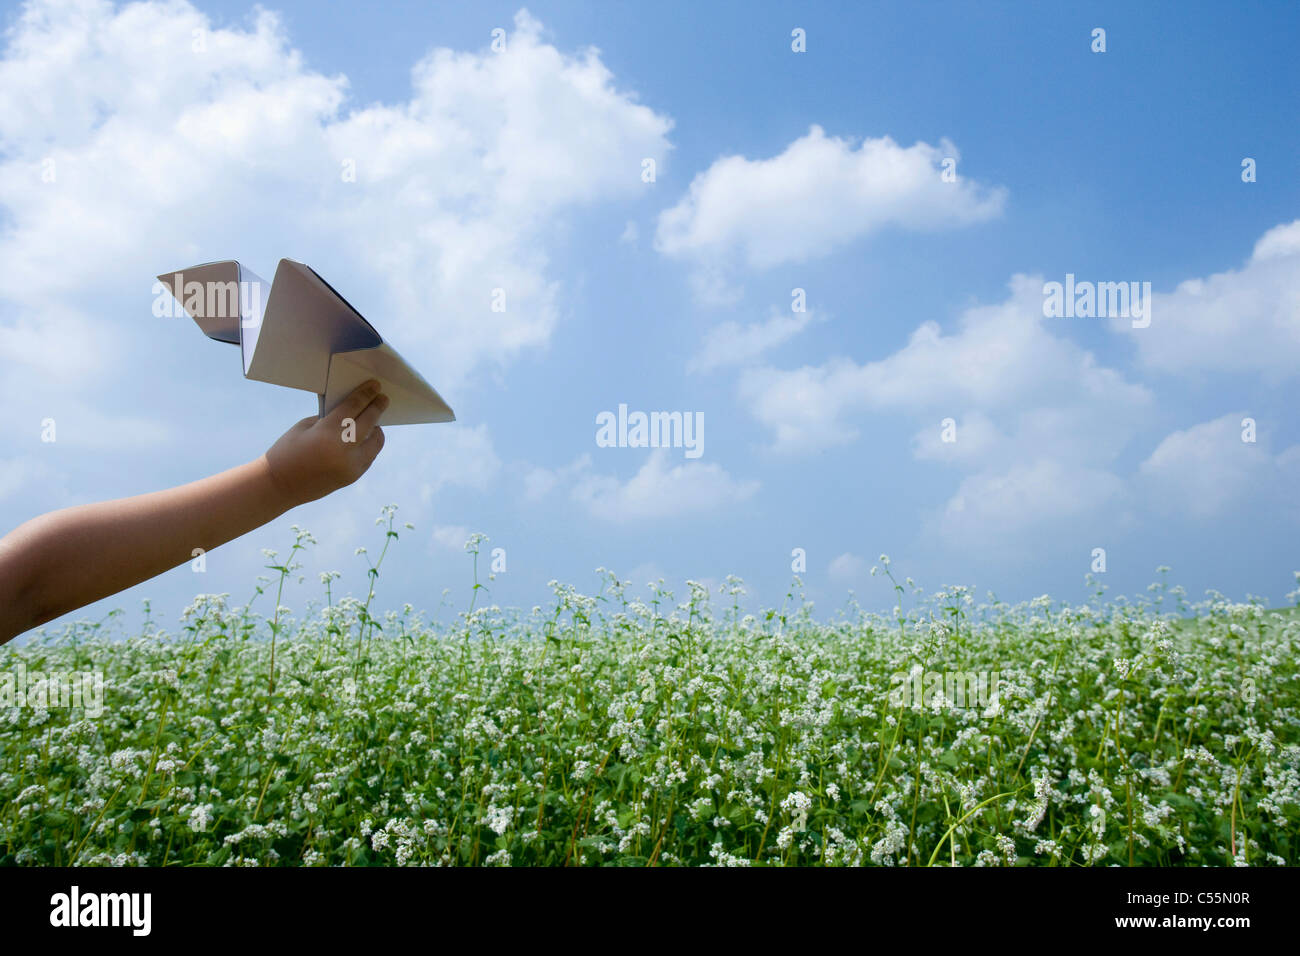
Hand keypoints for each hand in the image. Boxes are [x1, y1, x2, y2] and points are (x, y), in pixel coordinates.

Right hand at [262, 380, 388, 506]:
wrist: (278, 485)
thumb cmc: (287, 450)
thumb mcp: (305, 427)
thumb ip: (330, 419)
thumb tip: (352, 412)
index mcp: (328, 433)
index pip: (354, 408)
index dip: (366, 395)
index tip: (376, 386)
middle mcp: (344, 450)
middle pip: (369, 423)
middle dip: (377, 408)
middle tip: (383, 399)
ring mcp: (350, 466)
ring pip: (375, 443)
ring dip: (376, 430)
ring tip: (374, 421)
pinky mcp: (352, 477)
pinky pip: (368, 457)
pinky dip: (369, 446)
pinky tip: (366, 438)